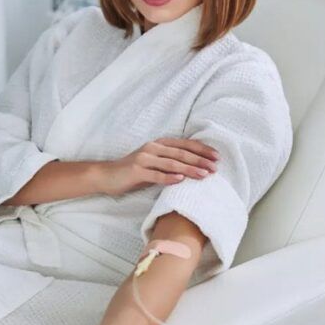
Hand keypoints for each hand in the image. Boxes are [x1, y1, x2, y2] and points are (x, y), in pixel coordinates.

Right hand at [98, 138, 219, 196]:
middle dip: (200, 160)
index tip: (216, 157)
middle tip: (215, 167)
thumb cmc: (134, 171)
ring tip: (204, 174)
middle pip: (181, 153)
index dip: (202, 149)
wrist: (107, 175)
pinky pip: (156, 174)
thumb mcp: (154, 163)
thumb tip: (195, 166)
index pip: (185, 145)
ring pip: (172, 163)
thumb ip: (170, 162)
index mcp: (159, 144)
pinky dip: (169, 177)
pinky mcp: (137, 171)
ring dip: (189, 169)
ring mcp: (144, 159)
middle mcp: (153, 148)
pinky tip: (181, 180)